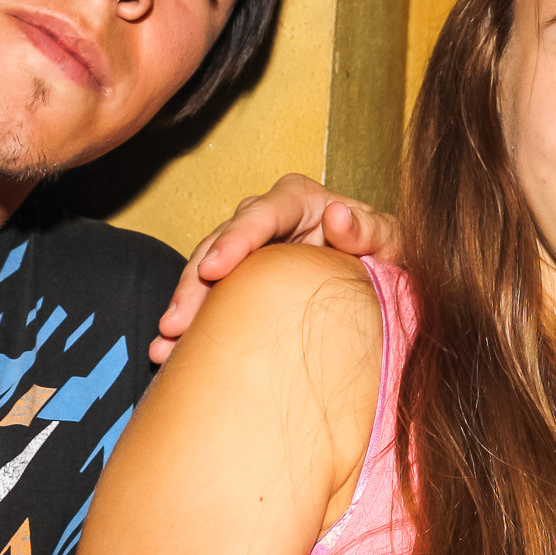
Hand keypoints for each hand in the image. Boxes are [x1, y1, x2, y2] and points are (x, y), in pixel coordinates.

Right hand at [152, 174, 400, 363]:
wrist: (381, 274)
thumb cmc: (386, 249)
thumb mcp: (390, 239)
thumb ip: (368, 229)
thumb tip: (337, 216)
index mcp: (300, 200)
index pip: (262, 215)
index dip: (235, 241)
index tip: (214, 271)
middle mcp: (266, 219)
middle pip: (220, 244)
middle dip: (195, 283)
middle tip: (177, 322)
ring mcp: (249, 248)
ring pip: (205, 271)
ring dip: (184, 308)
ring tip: (165, 346)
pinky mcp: (240, 278)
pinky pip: (210, 297)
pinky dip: (193, 324)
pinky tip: (171, 354)